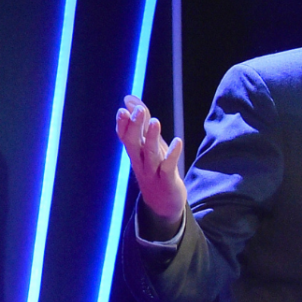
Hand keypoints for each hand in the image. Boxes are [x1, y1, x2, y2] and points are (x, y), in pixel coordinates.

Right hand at [116, 95, 186, 237]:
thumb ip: (141, 122)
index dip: (123, 125)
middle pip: (133, 144)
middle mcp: (140, 161)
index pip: (124, 137)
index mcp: (135, 152)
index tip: (122, 110)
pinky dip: (172, 154)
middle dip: (135, 127)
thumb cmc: (155, 168)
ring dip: (152, 138)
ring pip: (150, 154)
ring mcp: (152, 172)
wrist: (162, 203)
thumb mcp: (148, 144)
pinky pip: (168, 167)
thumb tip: (129, 98)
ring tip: (156, 122)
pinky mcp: (167, 180)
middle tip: (138, 111)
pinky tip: (178, 142)